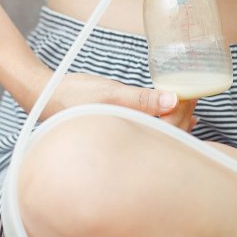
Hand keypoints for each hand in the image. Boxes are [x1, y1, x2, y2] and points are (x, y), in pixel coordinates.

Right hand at [40, 72, 198, 132]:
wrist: (42, 96)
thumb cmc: (71, 96)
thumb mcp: (110, 93)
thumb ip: (142, 98)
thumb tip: (174, 99)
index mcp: (127, 138)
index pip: (169, 132)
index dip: (184, 111)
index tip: (192, 91)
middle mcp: (127, 146)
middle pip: (169, 137)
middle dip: (185, 115)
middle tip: (194, 92)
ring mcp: (124, 140)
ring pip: (161, 136)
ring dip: (177, 119)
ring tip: (188, 101)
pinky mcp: (121, 133)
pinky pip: (150, 133)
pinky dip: (166, 122)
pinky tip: (175, 112)